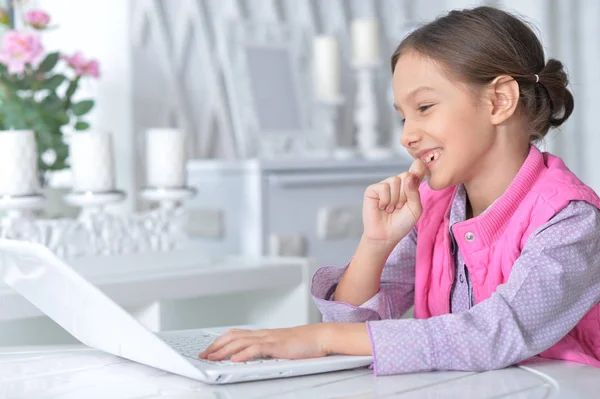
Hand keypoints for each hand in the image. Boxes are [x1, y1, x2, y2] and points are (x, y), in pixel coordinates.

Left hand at [198, 324, 329, 361]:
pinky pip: (256, 349)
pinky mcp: (277, 345)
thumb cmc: (304, 343)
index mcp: (263, 334)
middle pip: (233, 336)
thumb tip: (253, 357)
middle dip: (216, 345)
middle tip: (204, 354)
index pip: (236, 334)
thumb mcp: (281, 346)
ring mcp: (269, 338)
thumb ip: (267, 350)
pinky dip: (243, 354)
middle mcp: (263, 334)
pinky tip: (235, 359)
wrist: (320, 337)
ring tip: (213, 358)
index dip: (220, 341)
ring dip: (224, 350)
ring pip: (241, 342)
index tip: (209, 350)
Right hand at [362, 158, 425, 243]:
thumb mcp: (415, 209)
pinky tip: (382, 207)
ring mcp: (384, 185)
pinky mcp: (372, 189)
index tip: (420, 166)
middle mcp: (397, 183)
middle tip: (400, 206)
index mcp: (409, 186)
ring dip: (395, 199)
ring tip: (391, 208)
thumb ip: (415, 192)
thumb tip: (409, 176)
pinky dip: (385, 200)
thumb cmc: (402, 223)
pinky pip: (384, 187)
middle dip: (405, 194)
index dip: (418, 167)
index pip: (416, 170)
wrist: (386, 236)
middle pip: (406, 175)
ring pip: (395, 181)